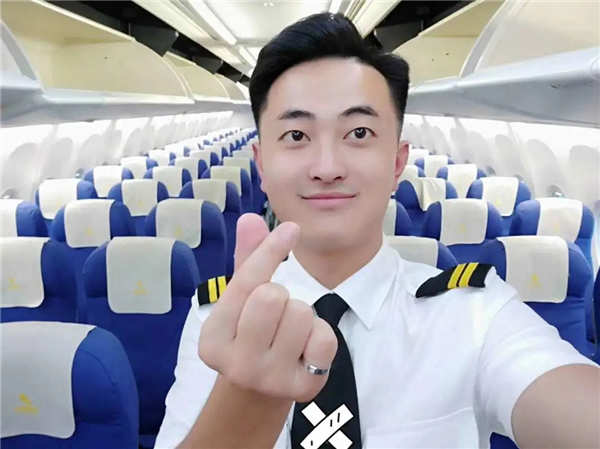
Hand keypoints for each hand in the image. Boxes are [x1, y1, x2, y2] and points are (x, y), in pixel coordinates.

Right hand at [198, 213, 336, 402]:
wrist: (260, 391)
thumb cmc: (251, 333)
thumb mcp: (241, 300)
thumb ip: (246, 260)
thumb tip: (250, 218)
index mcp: (212, 337)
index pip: (245, 282)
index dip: (270, 250)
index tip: (291, 228)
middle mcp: (236, 362)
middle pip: (272, 296)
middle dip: (282, 294)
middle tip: (276, 313)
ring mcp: (269, 378)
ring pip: (301, 313)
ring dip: (302, 314)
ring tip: (289, 332)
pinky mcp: (303, 387)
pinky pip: (324, 338)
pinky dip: (321, 335)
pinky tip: (306, 348)